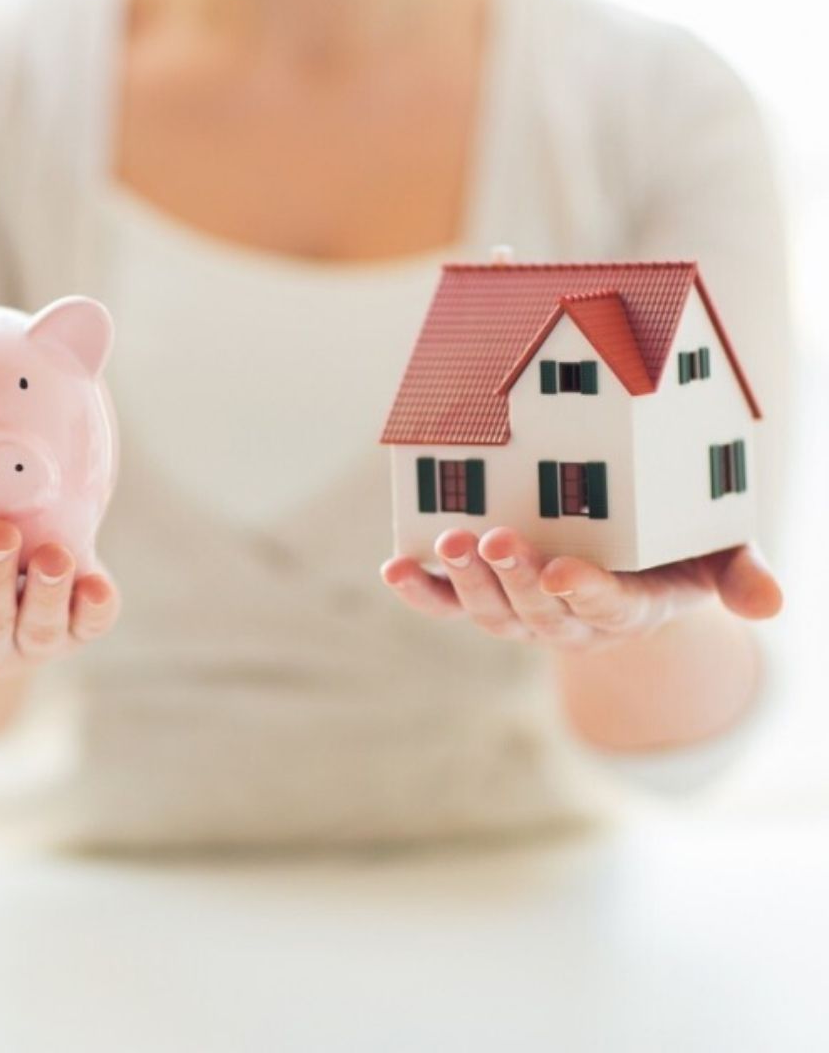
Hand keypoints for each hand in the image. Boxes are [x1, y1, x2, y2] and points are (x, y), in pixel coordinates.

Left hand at [380, 526, 781, 651]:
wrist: (625, 572)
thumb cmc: (674, 554)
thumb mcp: (715, 556)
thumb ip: (739, 574)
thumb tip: (769, 603)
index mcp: (627, 608)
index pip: (606, 607)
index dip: (585, 592)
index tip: (565, 572)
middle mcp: (569, 621)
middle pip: (538, 610)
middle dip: (514, 578)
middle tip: (495, 540)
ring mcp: (522, 617)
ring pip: (491, 613)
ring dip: (466, 582)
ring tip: (450, 543)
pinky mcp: (486, 603)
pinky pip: (449, 607)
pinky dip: (420, 591)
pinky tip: (394, 568)